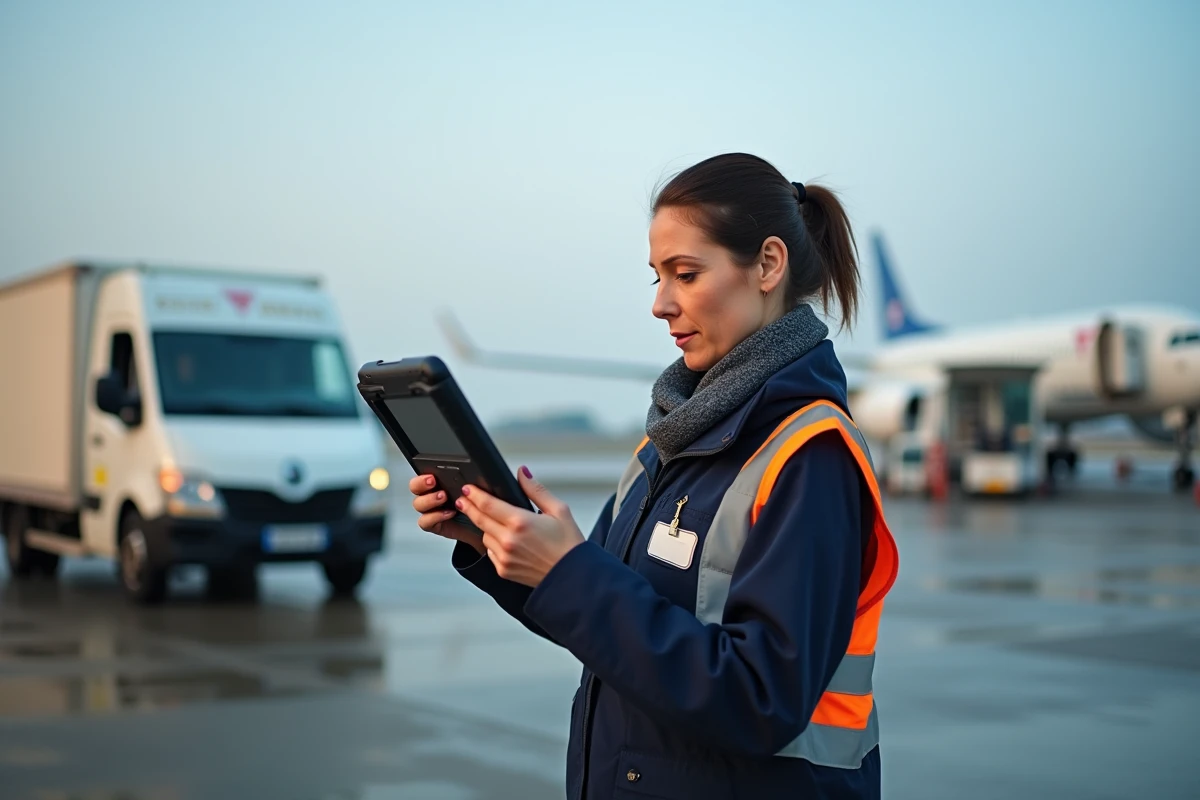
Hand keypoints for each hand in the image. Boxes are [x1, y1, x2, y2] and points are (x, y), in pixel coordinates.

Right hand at [408, 473, 485, 555]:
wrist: (485, 526)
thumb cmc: (481, 504)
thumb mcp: (477, 487)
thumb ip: (469, 478)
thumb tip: (472, 470)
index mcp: (440, 481)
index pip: (423, 472)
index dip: (423, 472)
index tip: (433, 474)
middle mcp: (432, 494)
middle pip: (415, 486)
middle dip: (421, 483)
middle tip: (433, 482)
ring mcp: (431, 510)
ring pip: (418, 504)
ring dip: (429, 500)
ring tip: (444, 497)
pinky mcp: (433, 524)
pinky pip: (425, 521)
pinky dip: (435, 517)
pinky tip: (448, 513)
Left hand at [455, 467, 585, 586]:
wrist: (572, 576)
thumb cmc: (569, 545)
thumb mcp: (559, 510)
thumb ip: (536, 490)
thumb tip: (522, 473)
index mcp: (521, 522)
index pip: (488, 504)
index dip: (474, 494)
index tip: (468, 489)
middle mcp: (508, 541)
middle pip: (479, 519)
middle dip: (469, 507)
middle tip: (463, 499)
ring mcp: (504, 557)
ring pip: (484, 536)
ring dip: (485, 526)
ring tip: (494, 521)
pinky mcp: (504, 570)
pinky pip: (489, 552)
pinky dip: (493, 543)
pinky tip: (504, 540)